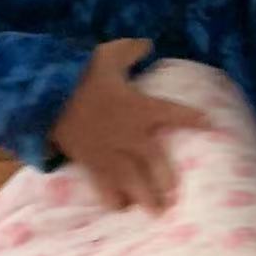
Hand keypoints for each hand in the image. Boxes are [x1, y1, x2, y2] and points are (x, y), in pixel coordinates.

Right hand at [51, 39, 209, 213]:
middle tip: (176, 194)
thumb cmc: (78, 75)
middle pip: (154, 161)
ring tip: (155, 212)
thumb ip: (129, 51)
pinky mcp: (90, 162)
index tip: (210, 124)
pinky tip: (117, 208)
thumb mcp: (106, 56)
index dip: (193, 118)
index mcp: (139, 108)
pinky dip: (109, 197)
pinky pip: (103, 184)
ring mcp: (110, 152)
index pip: (174, 114)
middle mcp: (129, 135)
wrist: (45, 98)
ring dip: (144, 196)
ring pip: (132, 179)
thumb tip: (147, 43)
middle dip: (166, 178)